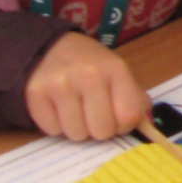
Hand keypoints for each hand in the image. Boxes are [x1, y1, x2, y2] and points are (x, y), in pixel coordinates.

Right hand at [24, 32, 147, 141]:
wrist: (48, 48)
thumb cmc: (89, 65)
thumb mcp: (118, 72)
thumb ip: (134, 98)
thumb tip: (146, 126)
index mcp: (115, 69)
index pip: (128, 116)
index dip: (124, 125)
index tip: (117, 119)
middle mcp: (88, 75)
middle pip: (102, 130)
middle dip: (100, 129)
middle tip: (94, 115)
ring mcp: (60, 85)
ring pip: (77, 134)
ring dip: (78, 128)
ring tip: (76, 109)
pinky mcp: (35, 95)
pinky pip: (52, 131)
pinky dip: (57, 125)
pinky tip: (58, 107)